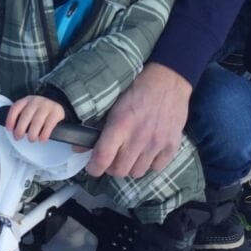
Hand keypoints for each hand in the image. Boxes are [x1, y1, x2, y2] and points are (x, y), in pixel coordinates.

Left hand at [5, 95, 64, 141]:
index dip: (11, 119)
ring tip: (31, 139)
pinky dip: (44, 133)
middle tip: (18, 137)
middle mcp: (36, 101)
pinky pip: (49, 124)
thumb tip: (13, 131)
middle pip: (25, 116)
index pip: (16, 108)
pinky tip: (42, 139)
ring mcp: (46, 106)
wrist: (58, 100)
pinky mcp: (56, 112)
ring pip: (37, 121)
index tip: (9, 129)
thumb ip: (21, 116)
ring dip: (32, 133)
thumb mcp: (29, 108)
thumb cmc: (40, 109)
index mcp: (27, 100)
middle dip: (20, 129)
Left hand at [86, 64, 191, 178]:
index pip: (103, 158)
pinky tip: (147, 151)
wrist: (169, 79)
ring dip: (131, 166)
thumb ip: (97, 127)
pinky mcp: (172, 145)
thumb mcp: (113, 104)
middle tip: (112, 158)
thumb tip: (78, 148)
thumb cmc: (138, 89)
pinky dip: (150, 163)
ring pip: (137, 172)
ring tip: (131, 154)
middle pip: (120, 170)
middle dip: (112, 167)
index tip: (93, 167)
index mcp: (120, 124)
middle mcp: (139, 137)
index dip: (94, 168)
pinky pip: (157, 168)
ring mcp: (157, 143)